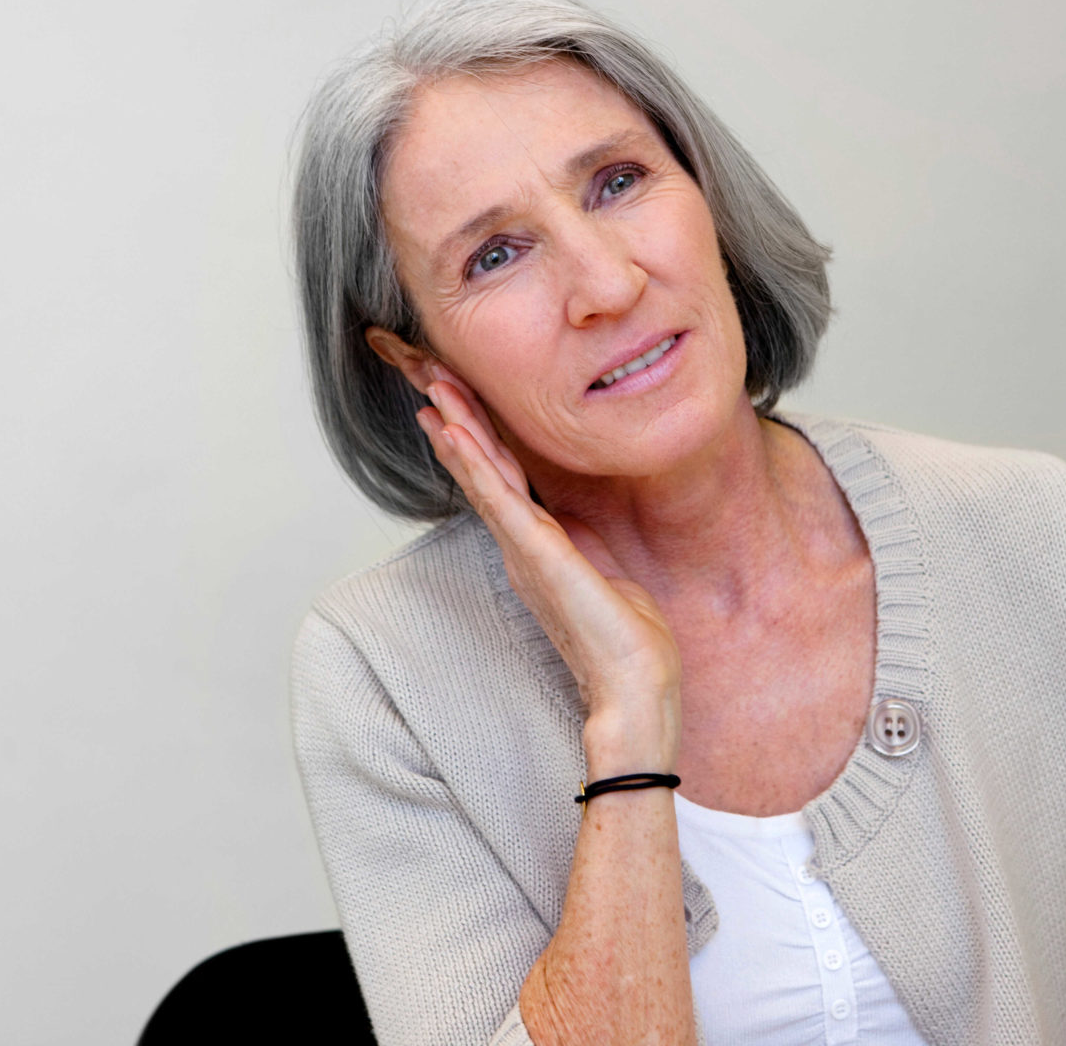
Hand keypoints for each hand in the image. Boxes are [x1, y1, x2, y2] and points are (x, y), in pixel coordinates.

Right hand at [415, 366, 680, 765]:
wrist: (634, 686)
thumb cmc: (626, 641)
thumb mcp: (603, 577)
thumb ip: (582, 551)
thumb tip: (582, 534)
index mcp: (536, 548)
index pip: (503, 480)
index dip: (478, 439)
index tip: (457, 401)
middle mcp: (521, 545)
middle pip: (483, 471)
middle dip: (458, 423)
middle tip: (431, 379)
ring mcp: (525, 549)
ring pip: (483, 477)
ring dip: (458, 432)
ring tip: (433, 393)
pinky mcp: (538, 554)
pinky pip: (499, 498)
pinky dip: (475, 463)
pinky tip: (455, 432)